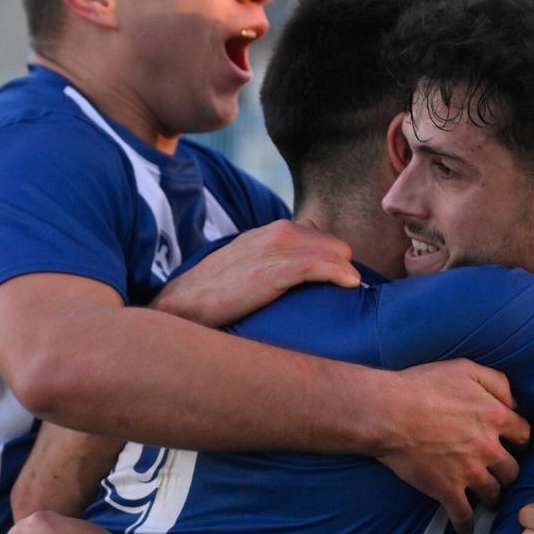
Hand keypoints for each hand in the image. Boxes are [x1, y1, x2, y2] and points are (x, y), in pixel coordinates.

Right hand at [151, 220, 360, 327]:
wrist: (184, 303)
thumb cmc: (215, 292)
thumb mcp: (248, 266)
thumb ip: (274, 263)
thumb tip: (299, 278)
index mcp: (273, 231)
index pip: (322, 239)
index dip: (332, 261)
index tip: (337, 283)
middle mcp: (278, 232)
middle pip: (336, 245)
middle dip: (344, 268)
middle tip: (343, 294)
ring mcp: (277, 249)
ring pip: (335, 252)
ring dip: (347, 272)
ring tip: (348, 293)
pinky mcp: (275, 271)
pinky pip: (320, 266)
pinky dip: (340, 275)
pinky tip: (349, 285)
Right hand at [379, 359, 529, 533]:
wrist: (389, 412)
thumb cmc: (422, 386)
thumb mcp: (465, 368)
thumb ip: (497, 382)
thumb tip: (513, 401)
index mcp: (495, 417)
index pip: (524, 435)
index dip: (519, 441)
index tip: (514, 445)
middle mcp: (488, 448)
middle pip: (513, 470)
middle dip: (508, 473)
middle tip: (501, 474)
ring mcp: (469, 472)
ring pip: (494, 494)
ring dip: (493, 498)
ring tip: (489, 500)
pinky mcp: (447, 490)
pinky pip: (464, 516)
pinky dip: (467, 525)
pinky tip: (466, 528)